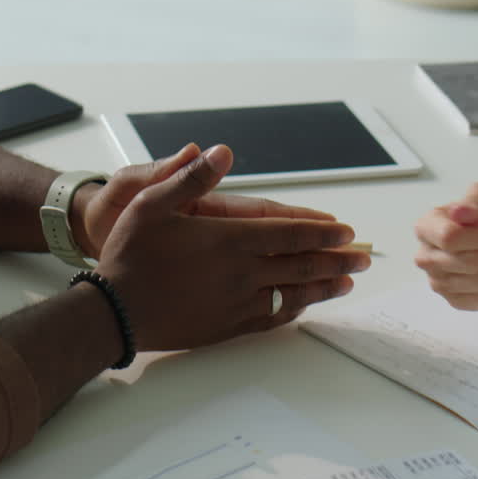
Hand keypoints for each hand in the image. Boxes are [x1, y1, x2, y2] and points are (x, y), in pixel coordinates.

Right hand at [94, 144, 366, 351]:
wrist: (113, 311)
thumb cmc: (131, 254)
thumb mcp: (153, 203)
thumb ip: (192, 177)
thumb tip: (223, 151)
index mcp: (229, 239)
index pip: (290, 233)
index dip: (322, 232)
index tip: (347, 232)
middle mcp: (242, 273)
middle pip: (302, 265)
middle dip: (337, 260)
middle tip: (364, 258)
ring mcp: (237, 303)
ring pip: (293, 294)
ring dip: (324, 286)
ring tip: (346, 282)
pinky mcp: (227, 327)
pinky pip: (272, 317)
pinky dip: (293, 309)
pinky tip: (302, 306)